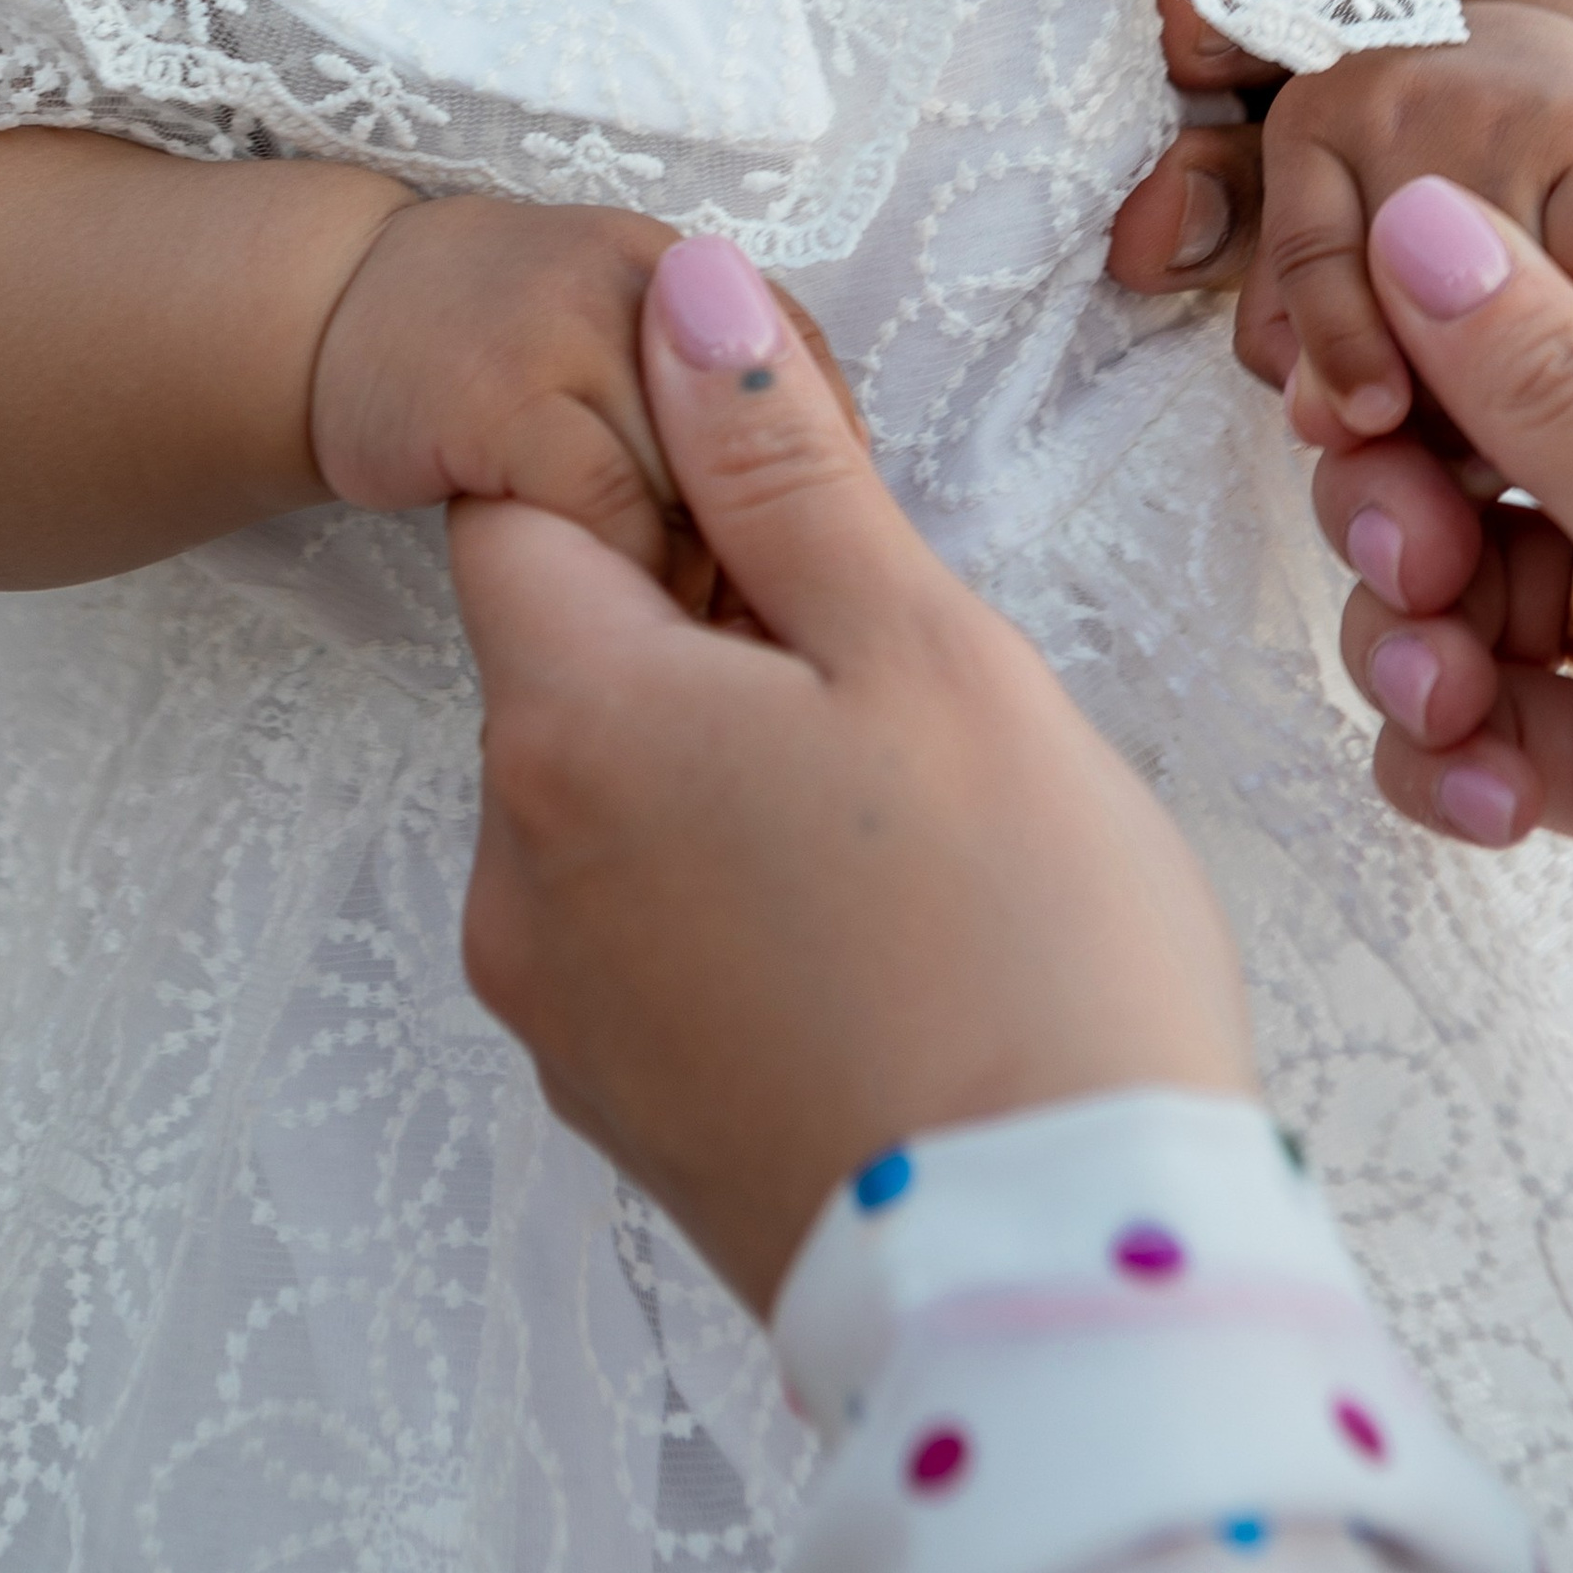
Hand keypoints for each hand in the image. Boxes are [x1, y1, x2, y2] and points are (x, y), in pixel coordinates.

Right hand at [312, 193, 836, 601]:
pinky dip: (619, 569)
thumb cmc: (507, 358)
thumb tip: (839, 542)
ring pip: (695, 483)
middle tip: (733, 624)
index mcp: (704, 276)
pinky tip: (591, 595)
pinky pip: (608, 507)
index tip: (786, 587)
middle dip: (756, 546)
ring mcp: (577, 324)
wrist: (335, 305)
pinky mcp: (503, 391)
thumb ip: (725, 417)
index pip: (810, 396)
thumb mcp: (634, 351)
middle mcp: (656, 279)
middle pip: (762, 445)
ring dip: (690, 569)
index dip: (811, 506)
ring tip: (663, 620)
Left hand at [451, 232, 1255, 1311]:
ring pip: (608, 801)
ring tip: (907, 828)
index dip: (655, 486)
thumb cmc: (1020, 936)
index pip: (521, 512)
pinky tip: (879, 939)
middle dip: (705, 632)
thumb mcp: (920, 648)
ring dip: (722, 768)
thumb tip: (676, 290)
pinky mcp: (623, 1115)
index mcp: (568, 724)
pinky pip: (642, 937)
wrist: (1061, 1282)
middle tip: (895, 689)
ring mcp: (558, 1011)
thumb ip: (780, 462)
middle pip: (567, 663)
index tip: (800, 536)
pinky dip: (731, 900)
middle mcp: (511, 870)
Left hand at [1244, 1, 1572, 443]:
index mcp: (1313, 120)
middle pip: (1410, 294)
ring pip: (1506, 304)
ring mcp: (1507, 111)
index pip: (1309, 255)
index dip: (1336, 350)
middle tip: (1465, 439)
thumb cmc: (1430, 174)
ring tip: (1533, 391)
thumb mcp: (1342, 223)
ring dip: (1521, 378)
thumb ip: (1304, 329)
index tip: (1370, 423)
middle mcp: (1399, 96)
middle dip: (1435, 391)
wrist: (1557, 67)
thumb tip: (1320, 424)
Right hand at [1313, 178, 1572, 1078]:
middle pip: (1479, 443)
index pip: (1539, 285)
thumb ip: (1540, 377)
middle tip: (1415, 574)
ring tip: (1455, 711)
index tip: (1354, 405)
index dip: (1424, 338)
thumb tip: (1414, 209)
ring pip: (1473, 591)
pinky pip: (1504, 721)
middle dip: (1406, 510)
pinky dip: (1468, 757)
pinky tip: (1495, 804)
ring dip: (1423, 646)